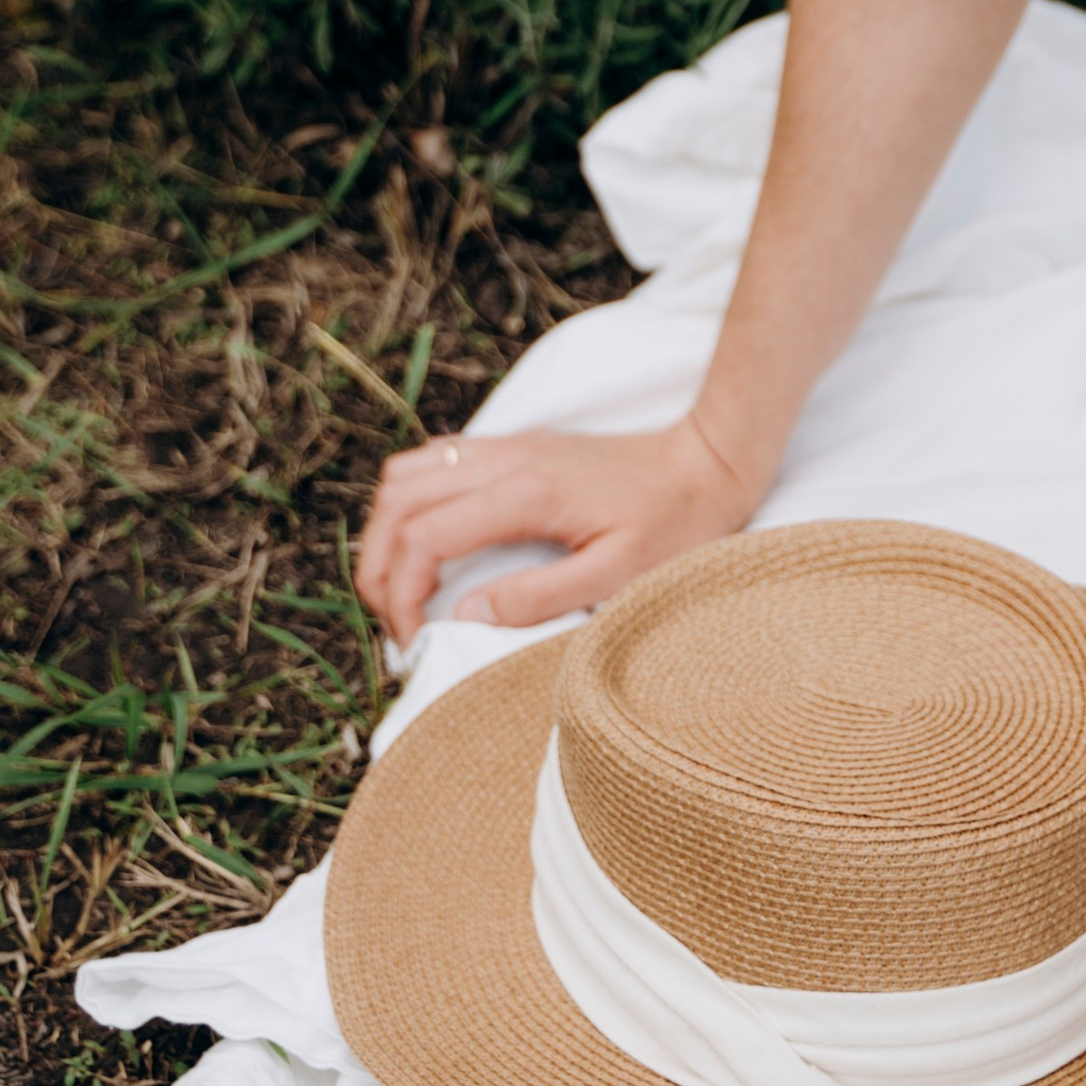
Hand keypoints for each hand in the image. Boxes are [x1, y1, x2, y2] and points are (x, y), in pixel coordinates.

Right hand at [354, 410, 765, 646]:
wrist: (709, 461)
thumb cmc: (676, 524)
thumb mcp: (619, 574)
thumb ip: (538, 597)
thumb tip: (462, 614)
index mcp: (525, 494)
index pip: (423, 537)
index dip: (398, 592)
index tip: (409, 640)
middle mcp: (506, 460)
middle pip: (398, 502)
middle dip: (376, 567)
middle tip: (393, 624)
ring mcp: (509, 446)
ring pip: (408, 473)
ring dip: (386, 531)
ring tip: (400, 587)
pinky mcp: (517, 445)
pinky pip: (436, 461)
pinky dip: (410, 501)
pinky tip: (428, 542)